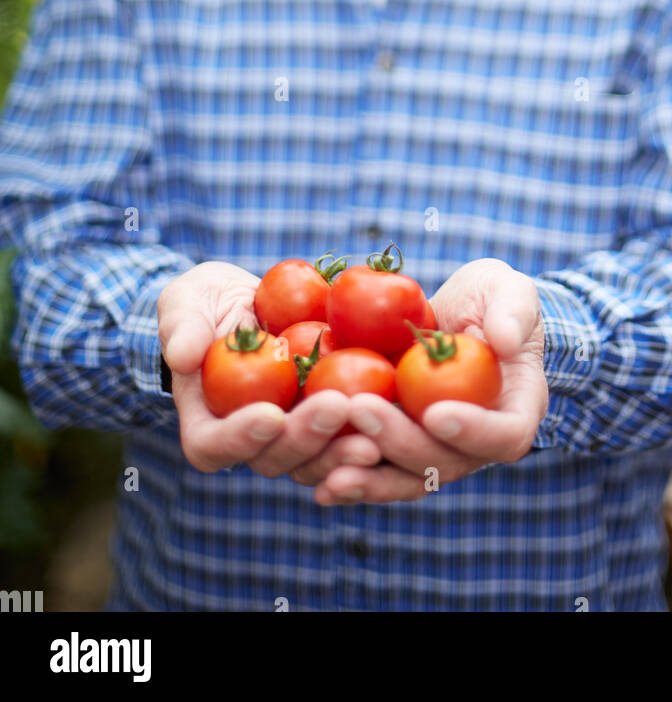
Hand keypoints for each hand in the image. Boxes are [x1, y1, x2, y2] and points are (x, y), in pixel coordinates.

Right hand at [158, 261, 381, 479]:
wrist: (250, 302)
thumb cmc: (206, 304)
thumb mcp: (185, 303)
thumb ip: (181, 326)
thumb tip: (183, 356)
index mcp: (207, 424)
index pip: (214, 447)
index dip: (240, 439)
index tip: (270, 414)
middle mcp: (252, 442)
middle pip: (275, 458)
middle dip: (308, 438)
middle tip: (337, 407)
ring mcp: (293, 436)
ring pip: (318, 460)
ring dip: (345, 448)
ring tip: (377, 428)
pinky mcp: (329, 421)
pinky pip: (349, 437)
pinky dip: (372, 430)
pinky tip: (398, 414)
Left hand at [301, 258, 547, 504]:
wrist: (456, 314)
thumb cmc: (491, 298)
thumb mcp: (508, 290)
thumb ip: (512, 311)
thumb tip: (504, 341)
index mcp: (516, 409)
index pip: (505, 435)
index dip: (473, 431)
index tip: (435, 412)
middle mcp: (477, 442)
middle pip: (445, 462)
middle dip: (400, 441)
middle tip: (360, 408)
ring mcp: (436, 450)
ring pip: (406, 479)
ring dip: (369, 478)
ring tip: (331, 471)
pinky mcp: (399, 446)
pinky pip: (377, 471)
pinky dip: (349, 478)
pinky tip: (315, 480)